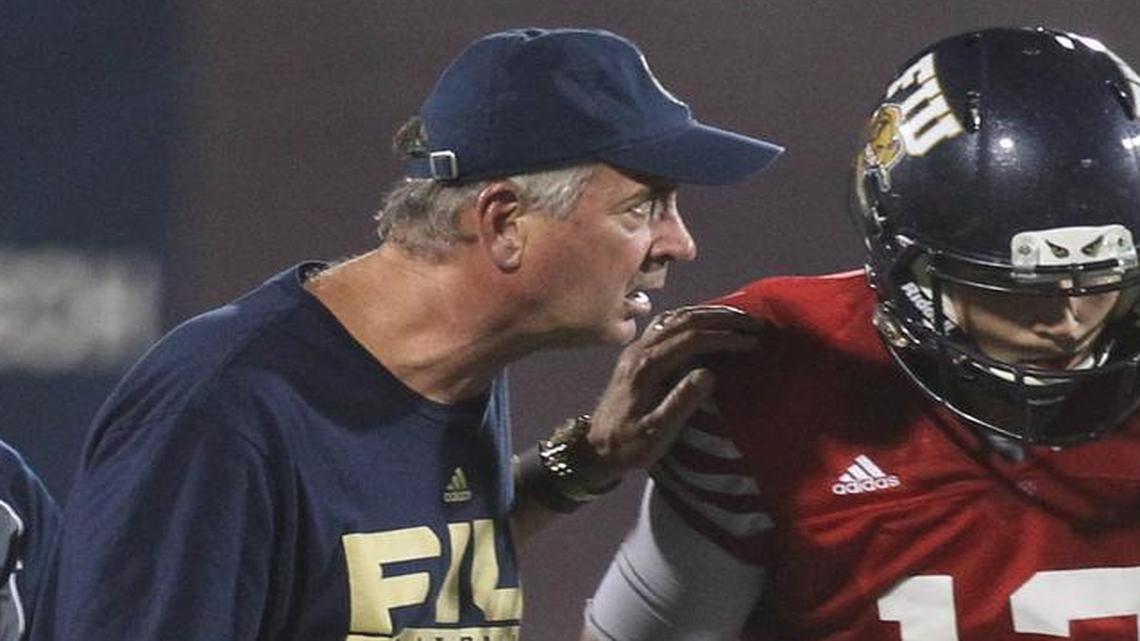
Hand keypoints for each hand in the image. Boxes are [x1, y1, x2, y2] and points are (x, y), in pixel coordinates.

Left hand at [581, 304, 763, 486]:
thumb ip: (681, 403)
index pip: (692, 339)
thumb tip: (709, 374)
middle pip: (686, 320)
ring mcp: (637, 348)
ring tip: (739, 318)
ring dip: (709, 314)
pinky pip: (667, 323)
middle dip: (723, 318)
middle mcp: (641, 350)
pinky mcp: (637, 351)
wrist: (595, 447)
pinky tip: (707, 322)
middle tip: (755, 322)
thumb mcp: (656, 433)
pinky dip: (692, 317)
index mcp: (647, 367)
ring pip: (676, 317)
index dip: (724, 337)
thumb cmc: (628, 445)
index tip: (752, 341)